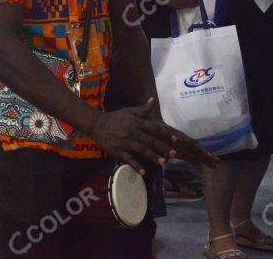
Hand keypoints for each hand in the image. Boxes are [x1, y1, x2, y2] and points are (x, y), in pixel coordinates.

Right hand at [89, 98, 218, 174]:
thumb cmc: (115, 117)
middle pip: (150, 141)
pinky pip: (129, 159)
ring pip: (142, 150)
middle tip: (173, 155)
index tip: (175, 140)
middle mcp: (133, 132)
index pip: (154, 128)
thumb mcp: (129, 111)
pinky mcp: (118, 151)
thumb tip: (153, 100)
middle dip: (163, 148)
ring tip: (162, 163)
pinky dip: (136, 166)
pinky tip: (143, 172)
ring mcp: (125, 142)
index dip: (165, 134)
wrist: (97, 124)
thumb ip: (142, 109)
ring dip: (153, 157)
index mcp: (136, 123)